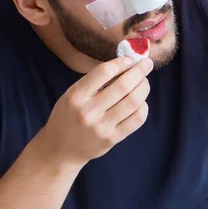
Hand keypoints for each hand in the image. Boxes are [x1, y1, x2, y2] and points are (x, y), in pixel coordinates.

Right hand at [37, 57, 152, 168]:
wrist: (61, 149)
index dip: (120, 63)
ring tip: (144, 82)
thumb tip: (124, 65)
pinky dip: (143, 107)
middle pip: (123, 86)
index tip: (129, 59)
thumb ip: (94, 82)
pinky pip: (136, 120)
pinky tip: (141, 102)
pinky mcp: (112, 139)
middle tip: (147, 64)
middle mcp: (88, 111)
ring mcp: (101, 127)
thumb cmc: (68, 116)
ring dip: (143, 87)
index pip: (103, 72)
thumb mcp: (72, 95)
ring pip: (133, 102)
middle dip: (139, 71)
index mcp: (76, 96)